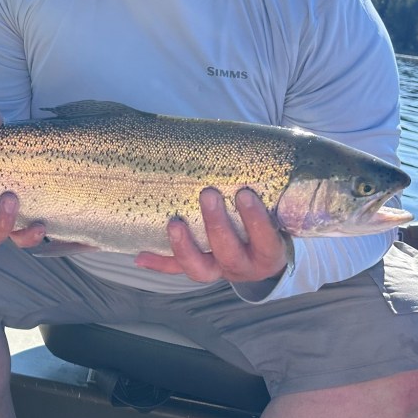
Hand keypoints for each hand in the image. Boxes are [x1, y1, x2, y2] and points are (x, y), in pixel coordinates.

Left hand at [135, 188, 287, 283]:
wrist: (262, 253)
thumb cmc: (270, 219)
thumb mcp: (277, 211)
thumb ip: (268, 189)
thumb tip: (255, 147)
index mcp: (268, 252)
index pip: (266, 240)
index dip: (256, 221)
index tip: (245, 194)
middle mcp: (244, 266)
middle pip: (230, 254)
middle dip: (217, 225)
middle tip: (207, 194)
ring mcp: (219, 270)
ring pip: (201, 269)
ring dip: (184, 247)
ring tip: (174, 223)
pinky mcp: (199, 269)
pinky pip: (177, 269)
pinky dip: (159, 263)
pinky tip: (140, 256)